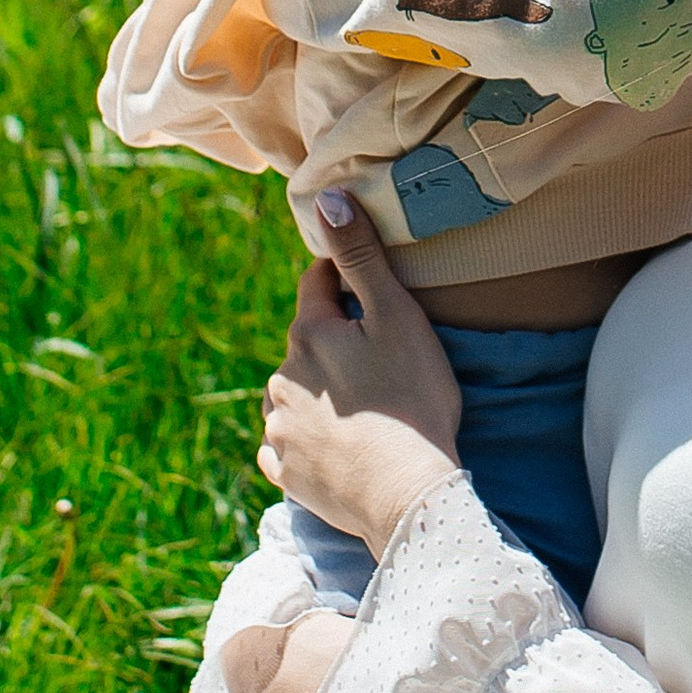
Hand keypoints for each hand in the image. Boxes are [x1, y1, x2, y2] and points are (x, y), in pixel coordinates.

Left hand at [259, 191, 462, 561]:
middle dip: (335, 341)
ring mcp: (279, 428)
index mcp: (308, 334)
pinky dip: (307, 440)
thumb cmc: (411, 400)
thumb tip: (327, 199)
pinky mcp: (286, 471)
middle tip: (381, 358)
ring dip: (320, 393)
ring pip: (294, 394)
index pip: (318, 285)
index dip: (345, 281)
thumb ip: (360, 258)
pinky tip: (336, 447)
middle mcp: (281, 379)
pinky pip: (288, 445)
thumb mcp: (396, 317)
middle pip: (307, 342)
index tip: (373, 293)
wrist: (406, 493)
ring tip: (363, 408)